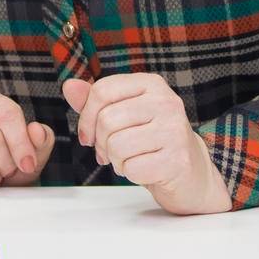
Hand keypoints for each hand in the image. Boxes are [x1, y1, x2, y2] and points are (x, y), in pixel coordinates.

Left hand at [63, 75, 231, 214]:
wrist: (190, 173)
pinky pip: (132, 168)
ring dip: (116, 160)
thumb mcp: (123, 115)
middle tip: (110, 153)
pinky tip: (144, 169)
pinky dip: (130, 174)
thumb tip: (69, 85)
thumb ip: (95, 101)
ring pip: (116, 146)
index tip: (88, 135)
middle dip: (101, 143)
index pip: (102, 91)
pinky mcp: (177, 159)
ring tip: (129, 159)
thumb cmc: (150, 141)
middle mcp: (167, 102)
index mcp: (151, 84)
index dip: (86, 117)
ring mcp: (174, 130)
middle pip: (107, 120)